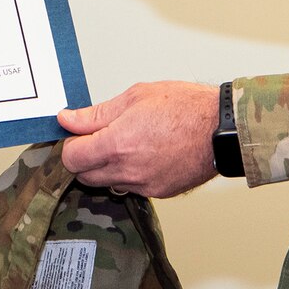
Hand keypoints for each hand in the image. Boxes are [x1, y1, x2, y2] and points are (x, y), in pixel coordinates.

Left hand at [58, 81, 218, 198]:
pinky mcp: (158, 192)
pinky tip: (142, 153)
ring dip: (106, 167)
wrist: (220, 130)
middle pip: (85, 176)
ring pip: (107, 183)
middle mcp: (127, 170)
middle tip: (97, 137)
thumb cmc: (185, 107)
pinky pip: (131, 187)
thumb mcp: (135, 97)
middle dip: (84, 158)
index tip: (76, 134)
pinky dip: (128, 174)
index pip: (71, 158)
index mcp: (117, 144)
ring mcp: (143, 185)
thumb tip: (68, 119)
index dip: (70, 145)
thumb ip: (97, 113)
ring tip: (124, 143)